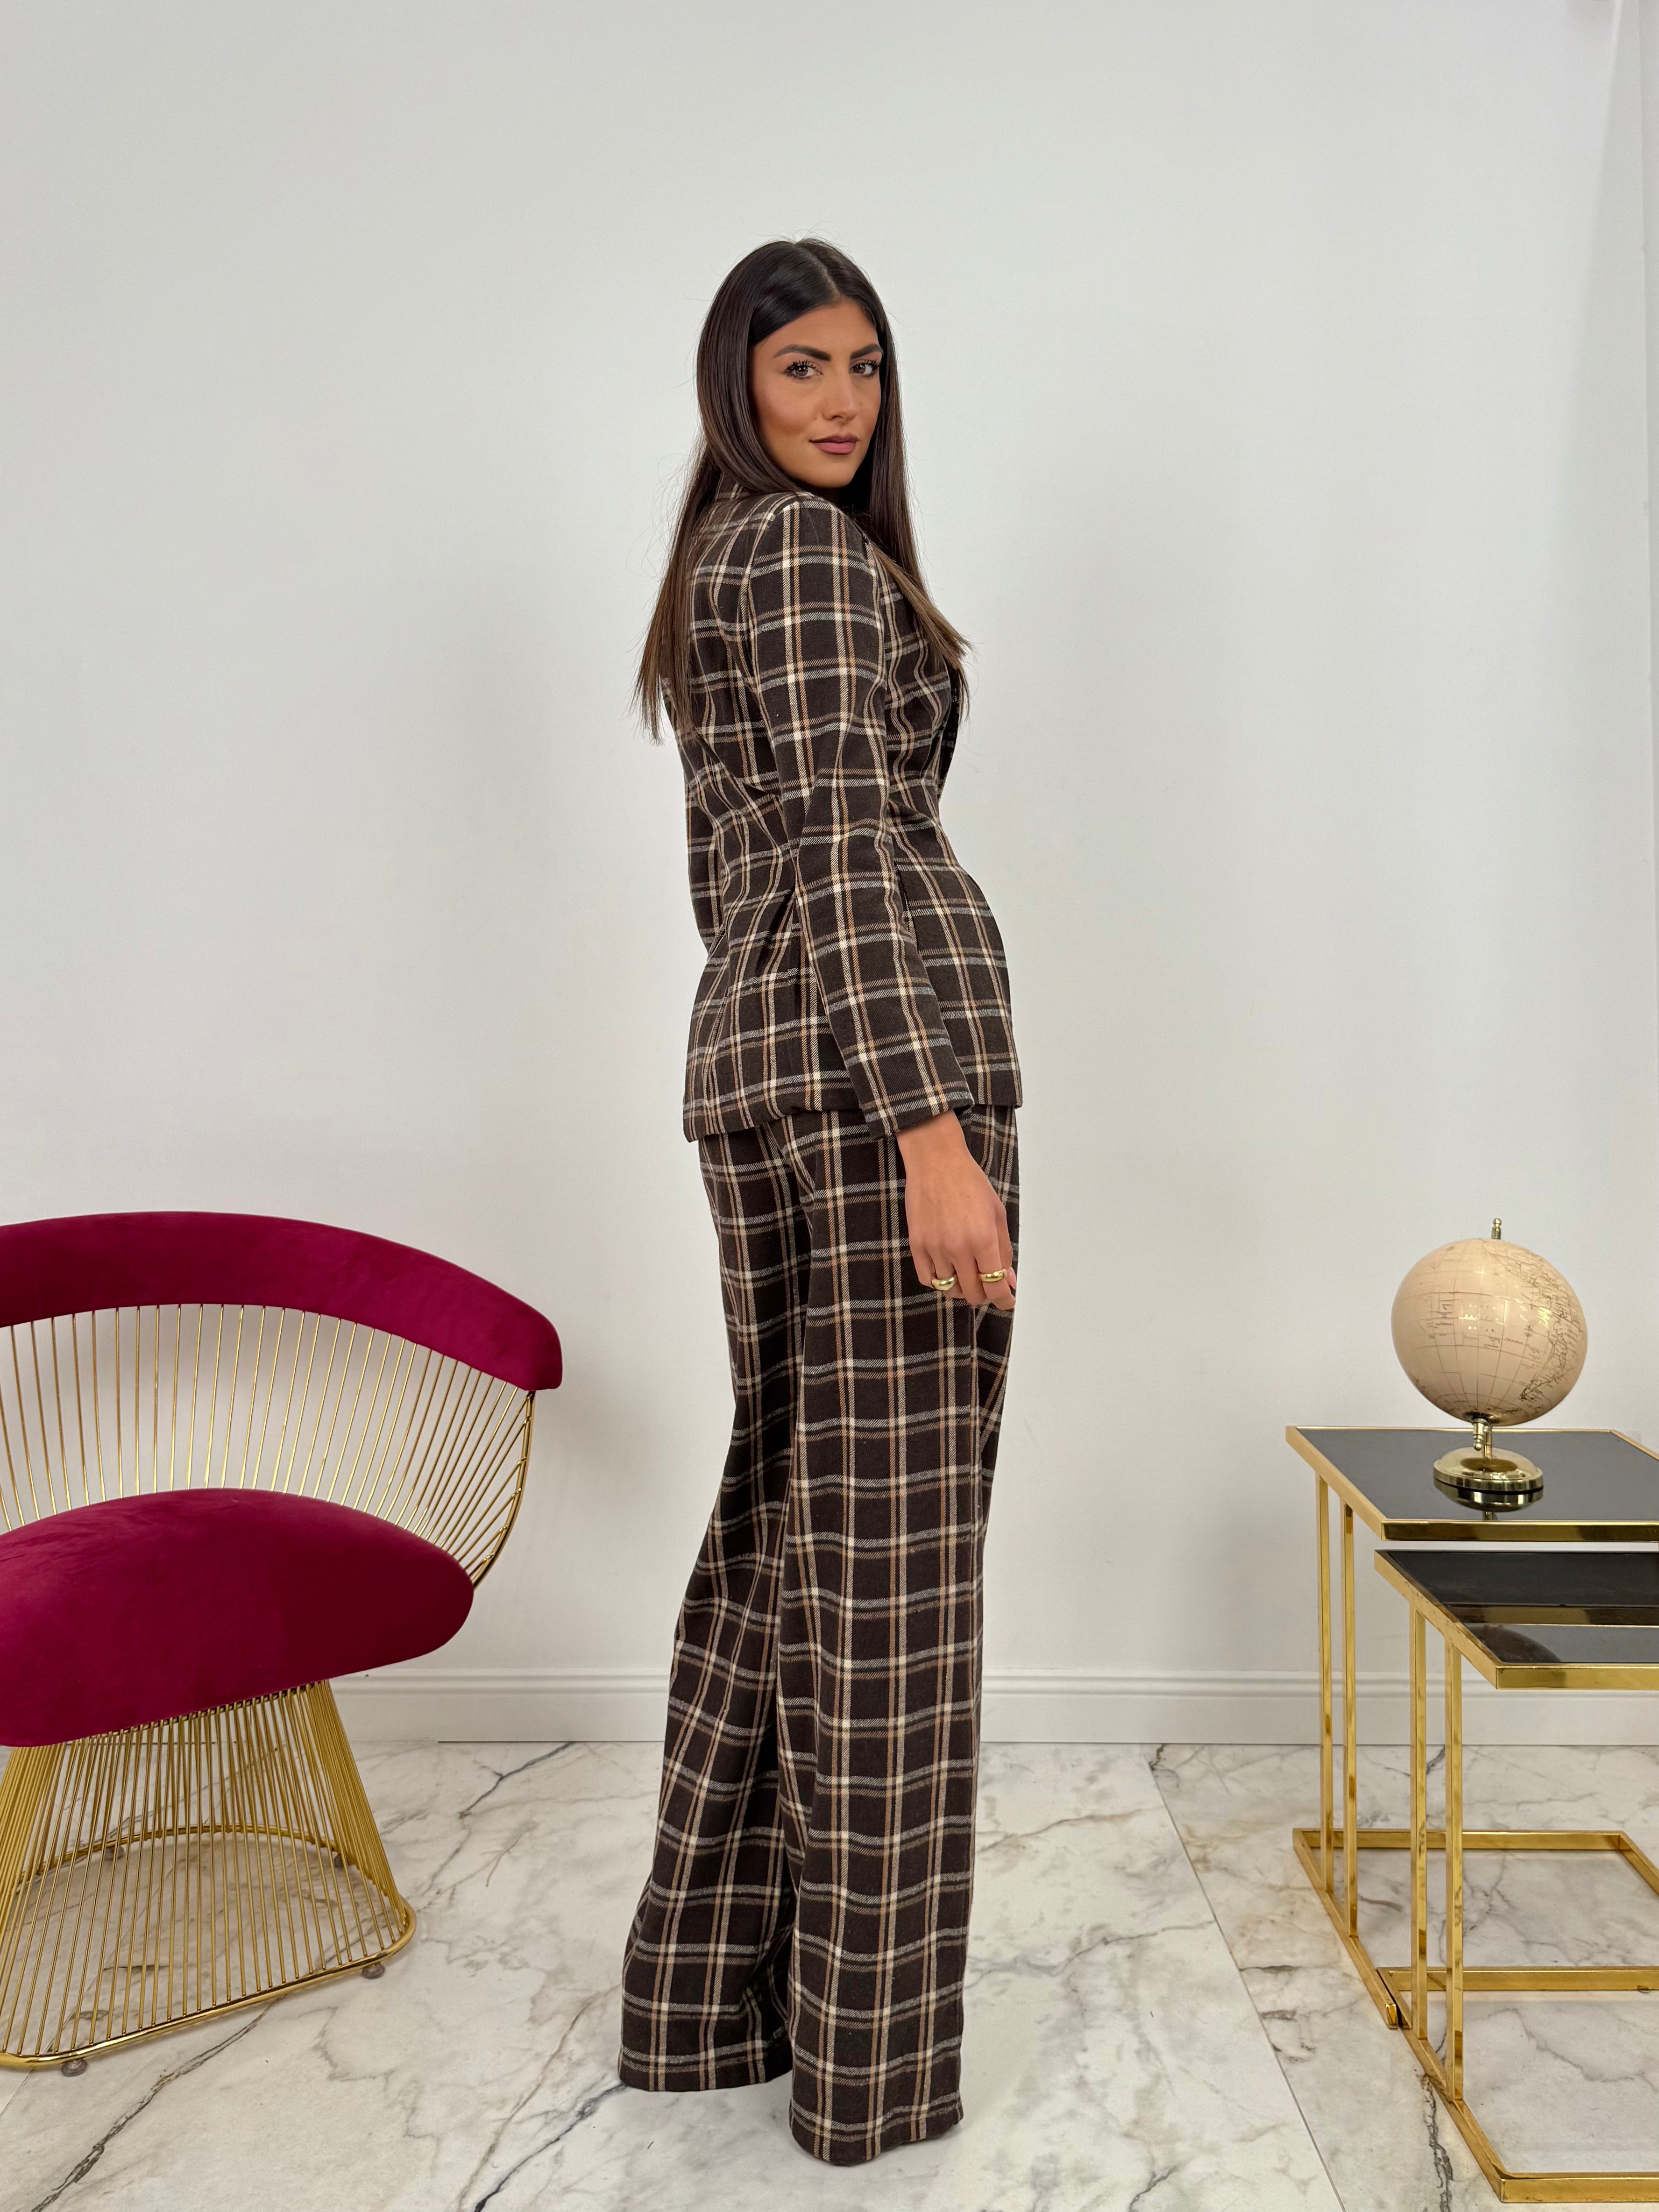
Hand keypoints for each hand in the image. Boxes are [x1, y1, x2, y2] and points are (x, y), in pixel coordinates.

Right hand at [894, 1110, 1015, 1310]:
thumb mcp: (997, 1214)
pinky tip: (948, 1269)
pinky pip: (928, 1279)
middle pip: (972, 1294)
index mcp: (983, 1239)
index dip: (1004, 1300)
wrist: (936, 1161)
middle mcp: (958, 1248)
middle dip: (984, 1294)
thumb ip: (1004, 1250)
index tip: (1008, 1301)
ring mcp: (934, 1248)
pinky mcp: (916, 1244)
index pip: (995, 1287)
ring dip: (962, 1287)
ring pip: (950, 1289)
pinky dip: (940, 1280)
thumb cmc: (970, 1183)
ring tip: (967, 1272)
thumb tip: (1009, 1280)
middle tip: (988, 1284)